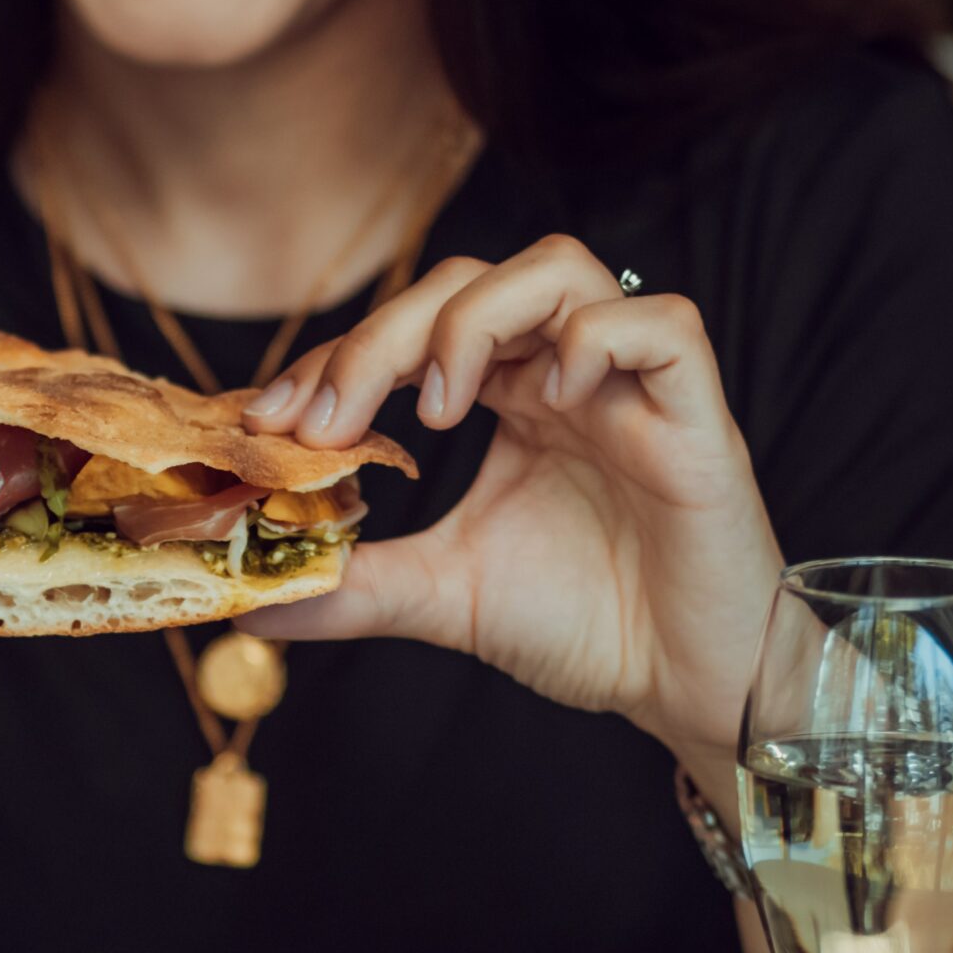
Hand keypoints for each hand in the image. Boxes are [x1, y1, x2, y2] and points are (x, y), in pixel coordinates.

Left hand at [236, 235, 782, 769]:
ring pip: (557, 268)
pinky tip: (551, 403)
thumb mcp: (443, 596)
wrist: (687, 685)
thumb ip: (356, 586)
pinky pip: (661, 321)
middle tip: (326, 420)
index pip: (411, 329)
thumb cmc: (587, 625)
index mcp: (508, 396)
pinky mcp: (699, 413)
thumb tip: (253, 604)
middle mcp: (564, 371)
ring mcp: (631, 384)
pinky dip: (594, 341)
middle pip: (468, 281)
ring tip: (438, 409)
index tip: (269, 417)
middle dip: (380, 335)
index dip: (335, 355)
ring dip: (474, 322)